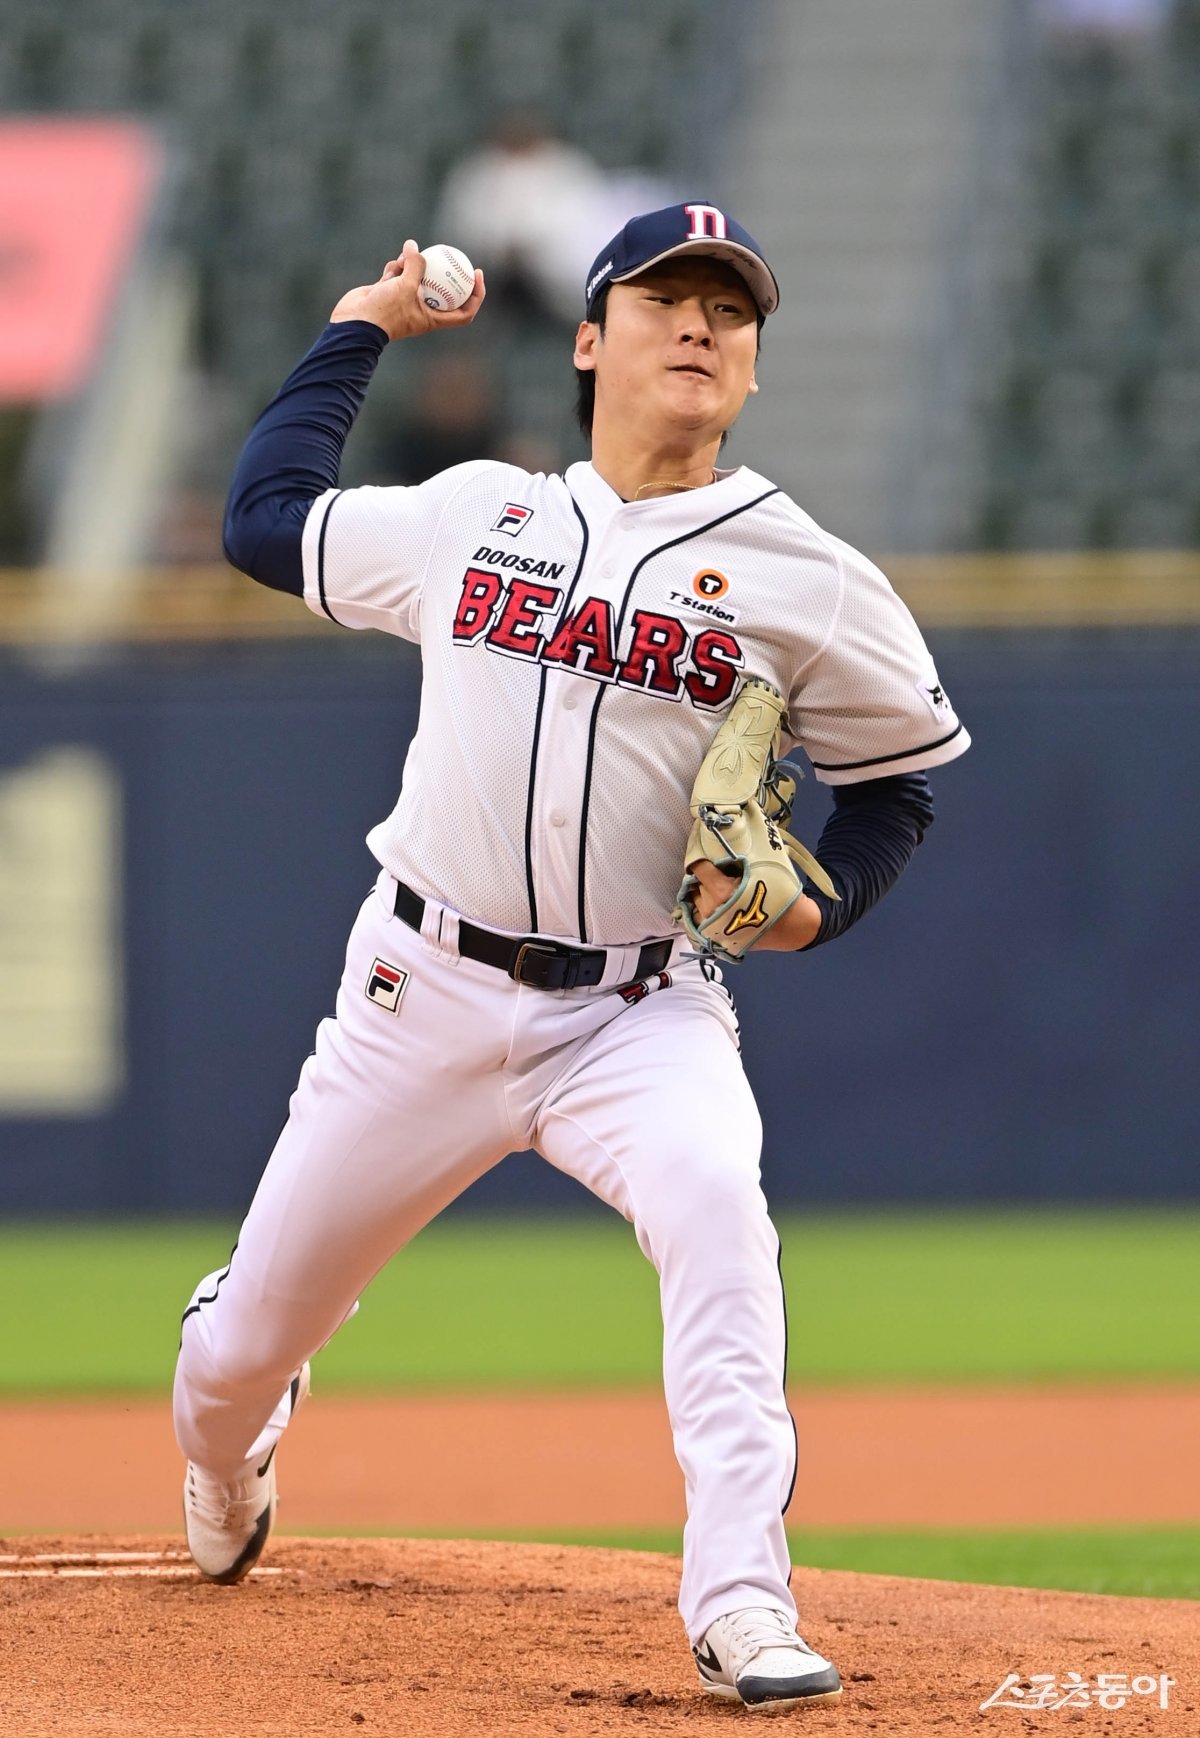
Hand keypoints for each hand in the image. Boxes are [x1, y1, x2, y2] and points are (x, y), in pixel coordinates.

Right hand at [329, 239, 485, 341]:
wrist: (355, 323)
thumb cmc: (384, 312)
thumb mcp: (405, 286)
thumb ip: (413, 265)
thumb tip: (414, 246)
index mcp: (432, 319)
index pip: (464, 312)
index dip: (475, 295)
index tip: (476, 274)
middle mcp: (421, 311)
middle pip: (442, 290)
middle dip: (444, 271)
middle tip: (448, 252)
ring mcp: (404, 301)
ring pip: (416, 278)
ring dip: (413, 265)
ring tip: (407, 256)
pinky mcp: (388, 293)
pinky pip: (397, 275)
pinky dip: (396, 268)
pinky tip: (393, 264)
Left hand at [686, 860, 821, 950]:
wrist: (793, 927)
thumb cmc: (780, 894)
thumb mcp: (763, 867)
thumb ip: (739, 857)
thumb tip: (721, 840)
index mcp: (722, 892)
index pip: (698, 866)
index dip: (700, 854)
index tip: (704, 848)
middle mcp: (711, 909)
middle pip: (698, 882)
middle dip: (707, 874)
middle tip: (721, 870)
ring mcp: (709, 925)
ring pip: (697, 898)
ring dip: (705, 891)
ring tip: (721, 887)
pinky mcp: (712, 935)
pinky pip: (698, 915)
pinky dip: (705, 906)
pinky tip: (718, 903)